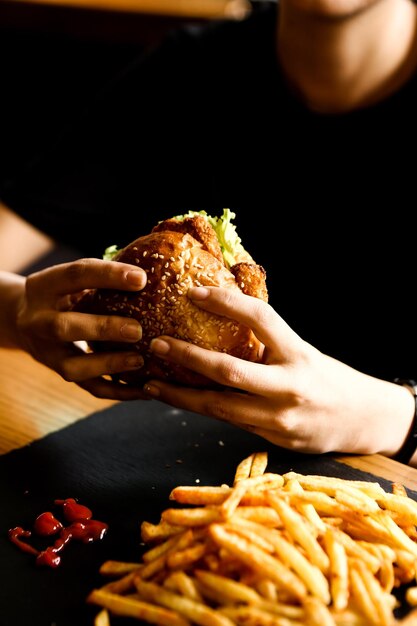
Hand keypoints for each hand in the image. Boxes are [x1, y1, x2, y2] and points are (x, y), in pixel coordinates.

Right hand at [13, 258, 148, 399]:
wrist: (24, 320)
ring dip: (109, 364)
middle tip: (136, 330)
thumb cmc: (64, 293)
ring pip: (72, 367)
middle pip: (64, 327)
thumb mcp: (71, 279)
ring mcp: (46, 352)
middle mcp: (37, 321)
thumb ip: (101, 276)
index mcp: (43, 286)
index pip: (75, 276)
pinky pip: (89, 388)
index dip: (108, 276)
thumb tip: (148, 273)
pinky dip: (118, 391)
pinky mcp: (61, 373)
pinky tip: (144, 389)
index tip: (142, 279)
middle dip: (102, 329)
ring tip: (140, 361)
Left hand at [143, 286, 414, 456]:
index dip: (226, 302)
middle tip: (158, 343)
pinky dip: (199, 409)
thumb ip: (269, 341)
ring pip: (220, 406)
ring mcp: (279, 417)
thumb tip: (225, 315)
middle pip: (230, 370)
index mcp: (300, 354)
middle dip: (189, 357)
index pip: (261, 319)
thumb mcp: (304, 351)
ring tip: (151, 382)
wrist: (363, 421)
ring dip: (181, 394)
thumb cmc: (328, 377)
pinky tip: (177, 399)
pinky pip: (227, 421)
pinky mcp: (271, 438)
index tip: (194, 292)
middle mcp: (290, 386)